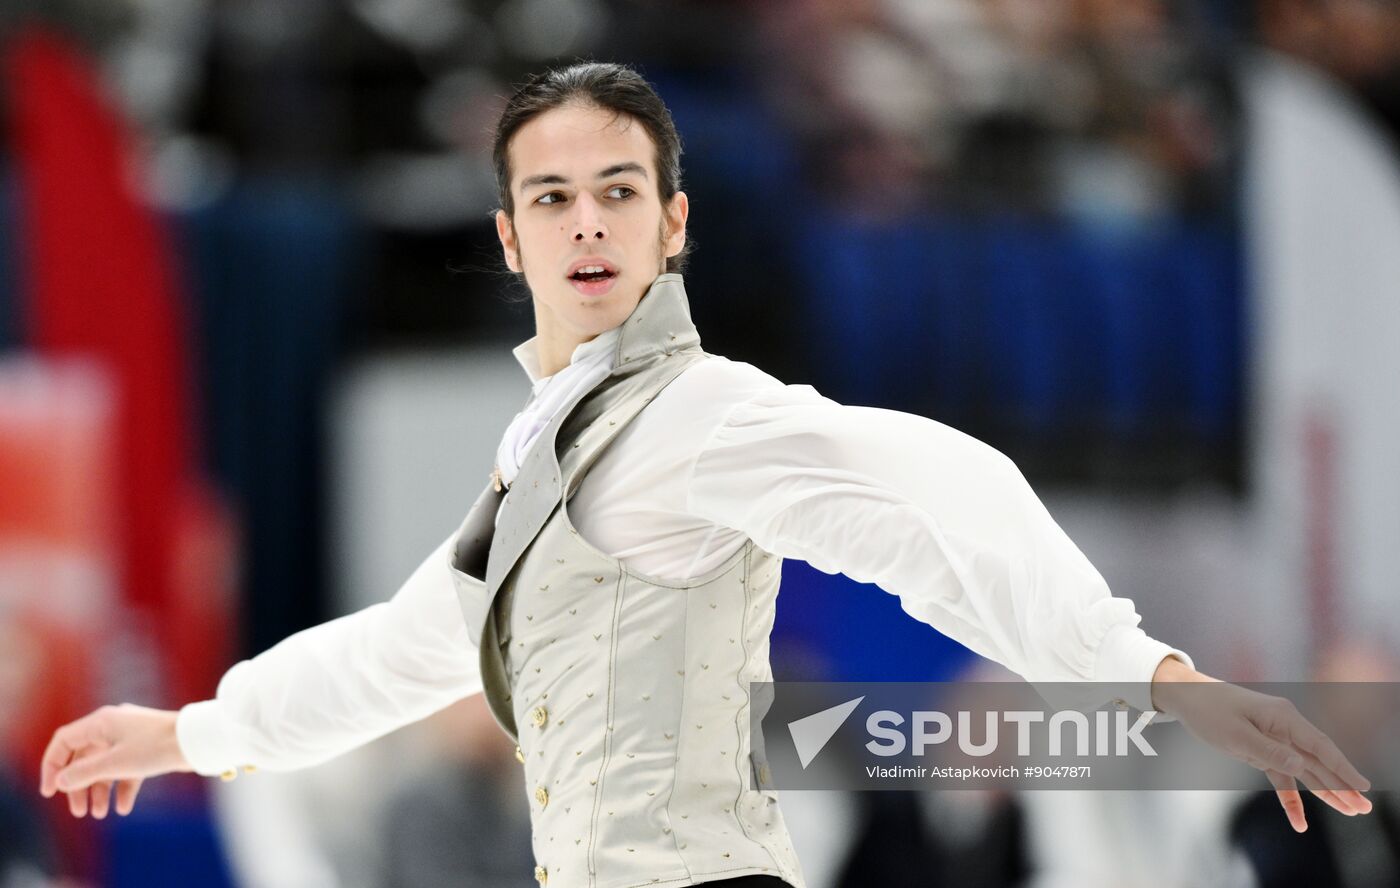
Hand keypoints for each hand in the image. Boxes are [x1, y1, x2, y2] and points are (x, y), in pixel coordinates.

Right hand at [39, 703, 192, 817]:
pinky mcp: (146, 749)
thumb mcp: (115, 763)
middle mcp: (113, 727)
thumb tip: (61, 780)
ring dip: (100, 791)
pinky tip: (123, 808)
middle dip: (79, 787)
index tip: (50, 792)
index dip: (53, 766)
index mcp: (101, 722)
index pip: (64, 741)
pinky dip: (122, 788)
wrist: (196, 741)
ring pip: (105, 766)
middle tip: (79, 812)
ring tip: (100, 814)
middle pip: (84, 759)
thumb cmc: (156, 746)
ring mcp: (130, 738)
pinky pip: (127, 770)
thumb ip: (84, 772)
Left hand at [1150, 657, 1371, 831]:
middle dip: (1342, 784)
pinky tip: (1299, 821)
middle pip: (1319, 760)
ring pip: (1306, 770)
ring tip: (1350, 811)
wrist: (1186, 697)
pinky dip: (1291, 798)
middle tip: (1364, 808)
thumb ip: (1269, 752)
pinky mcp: (1262, 750)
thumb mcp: (1236, 734)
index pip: (1320, 746)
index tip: (1363, 786)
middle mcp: (1285, 727)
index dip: (1343, 767)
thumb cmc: (1209, 711)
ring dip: (1326, 791)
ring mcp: (1275, 739)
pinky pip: (1282, 777)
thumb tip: (1301, 767)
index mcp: (1284, 717)